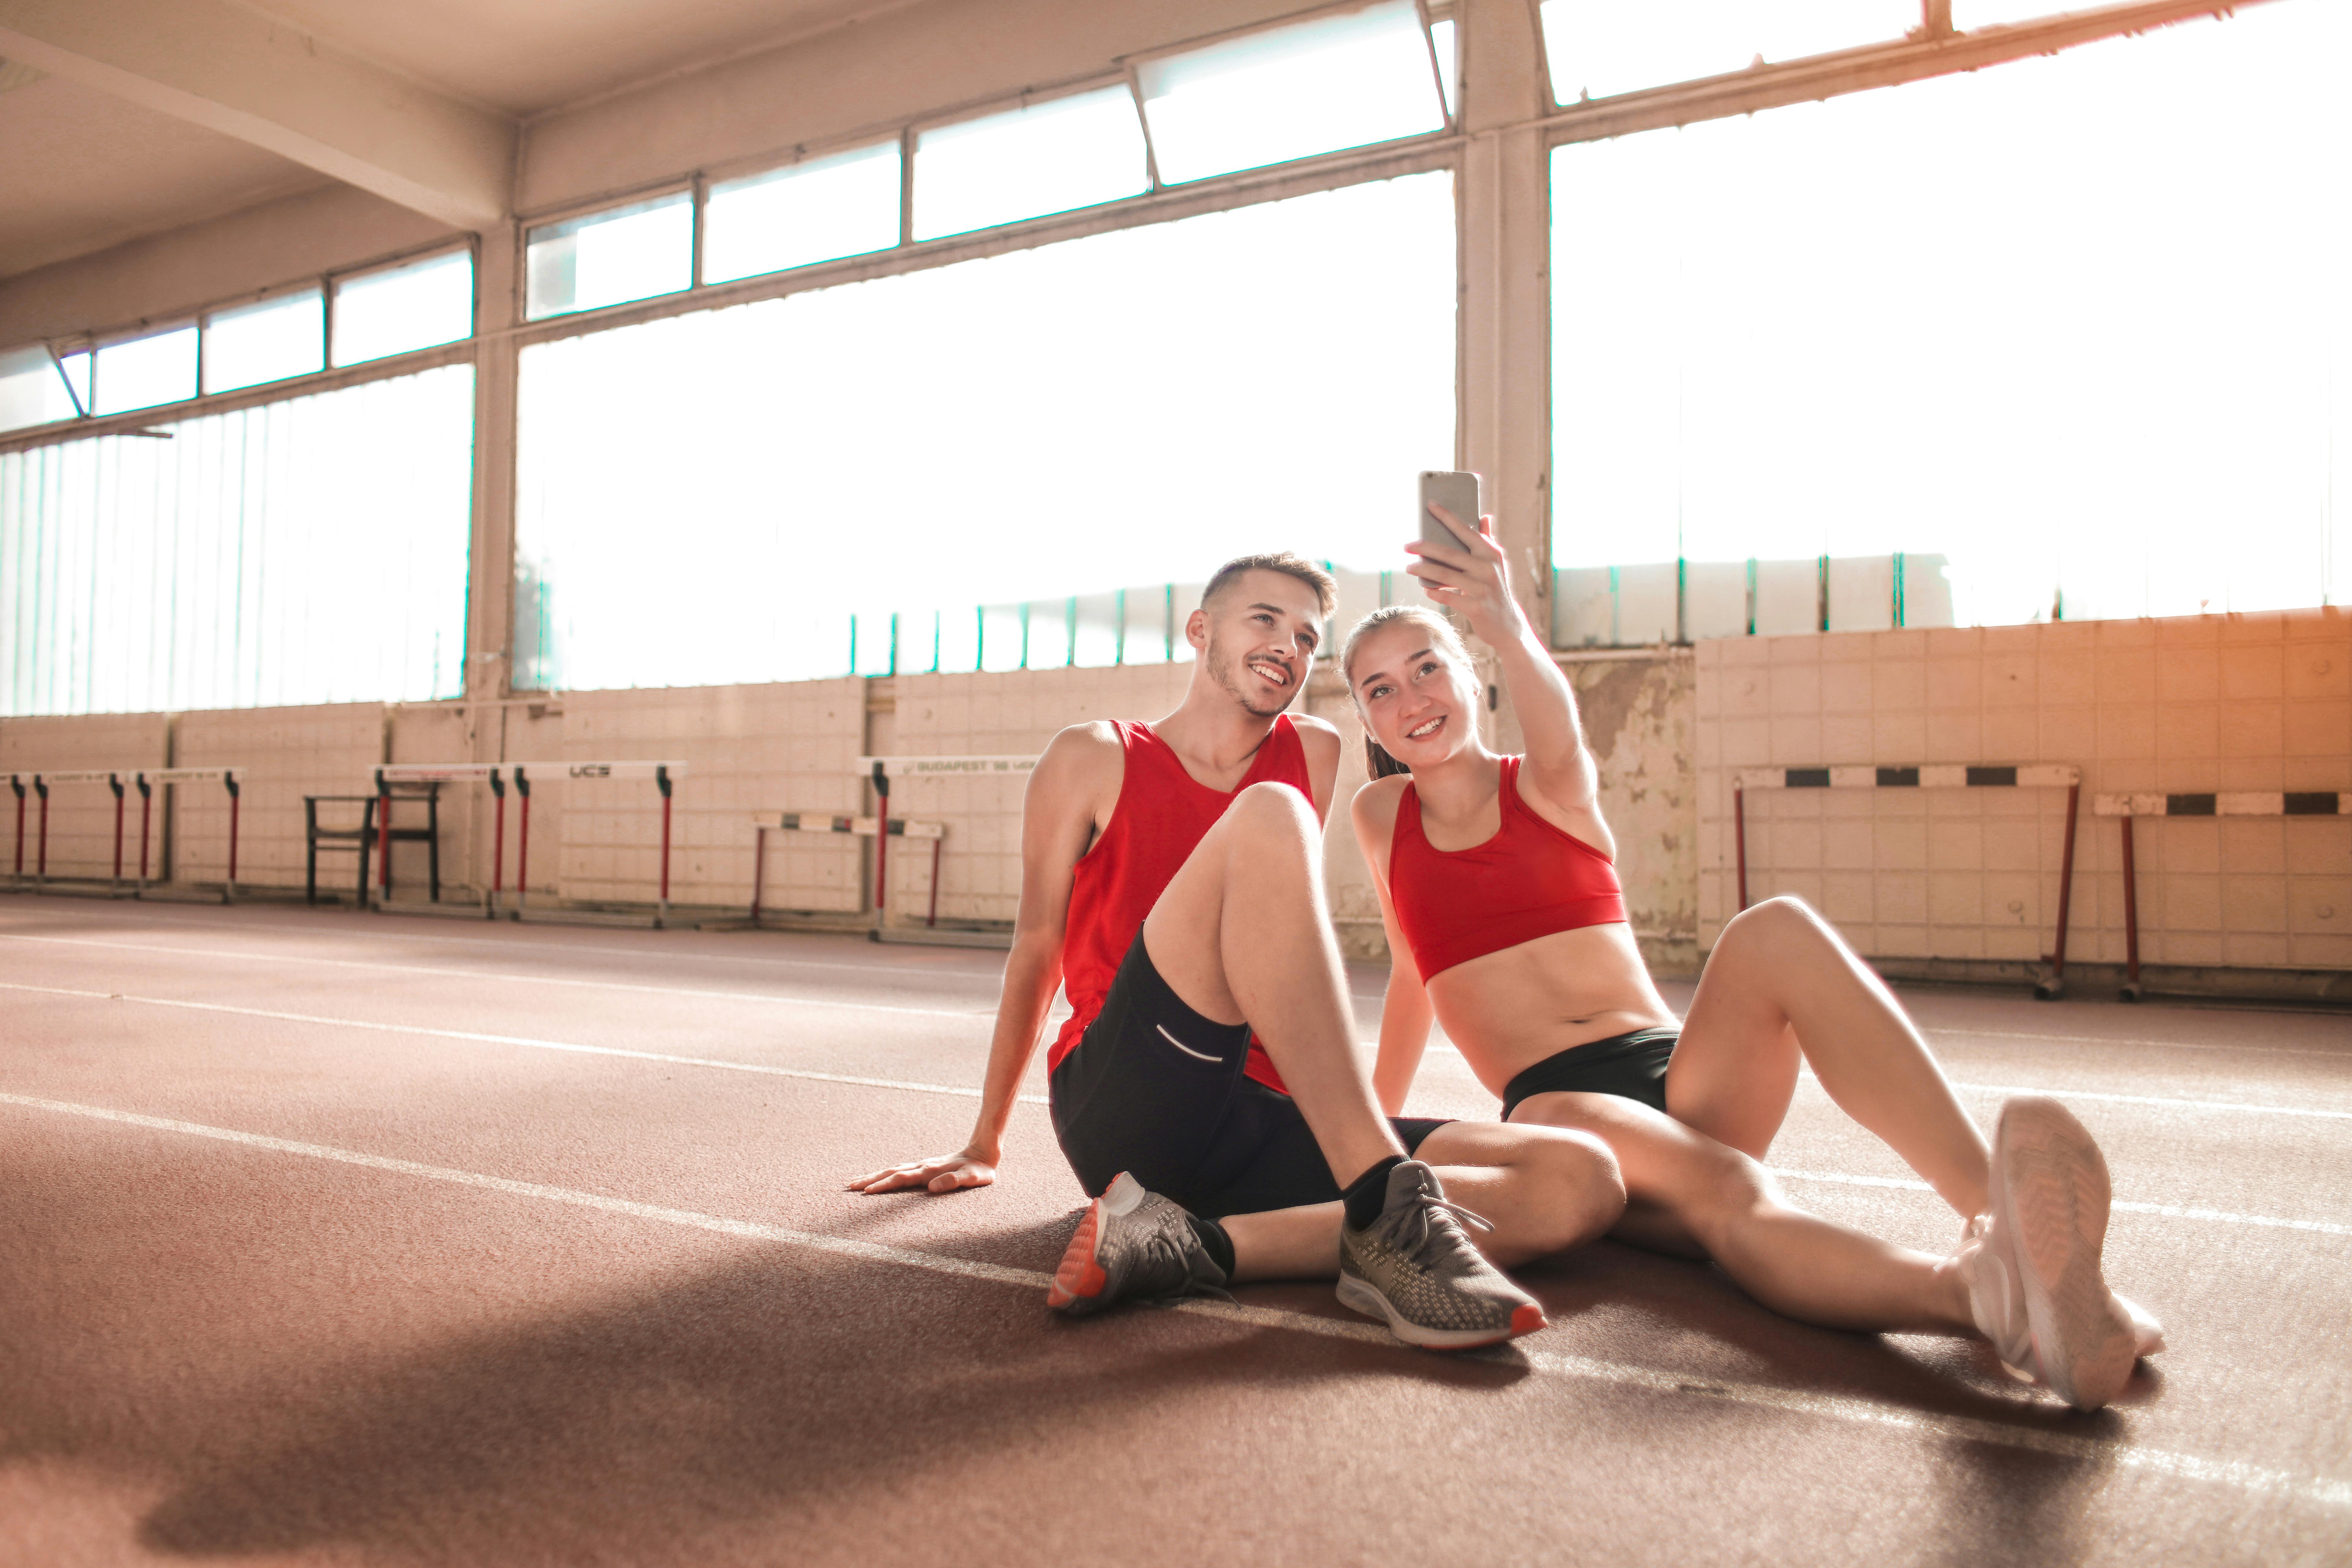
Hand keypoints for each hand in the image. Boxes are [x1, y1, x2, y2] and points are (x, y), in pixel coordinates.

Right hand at [846, 1146, 997, 1194]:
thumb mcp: (972, 1178)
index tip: (867, 1192)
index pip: (902, 1178)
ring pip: (893, 1170)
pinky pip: (900, 1171)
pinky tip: (879, 1179)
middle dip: (870, 1180)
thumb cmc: (978, 1170)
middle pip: (891, 1172)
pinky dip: (886, 1175)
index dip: (884, 1185)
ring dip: (875, 1176)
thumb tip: (931, 1187)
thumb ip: (954, 1181)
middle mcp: (922, 1167)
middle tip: (850, 1186)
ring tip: (857, 1183)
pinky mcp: (924, 1168)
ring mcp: (922, 1166)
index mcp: (929, 1171)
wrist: (983, 1153)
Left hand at [1405, 505, 1520, 646]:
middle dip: (1424, 547)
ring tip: (1409, 567)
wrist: (1507, 624)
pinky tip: (1426, 589)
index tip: (1430, 504)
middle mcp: (1488, 568)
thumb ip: (1487, 540)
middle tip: (1407, 546)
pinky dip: (1434, 592)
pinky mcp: (1476, 607)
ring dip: (1423, 570)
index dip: (1447, 516)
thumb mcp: (1495, 564)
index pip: (1466, 530)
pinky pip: (1448, 597)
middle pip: (1449, 553)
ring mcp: (1482, 588)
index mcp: (1491, 553)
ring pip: (1445, 575)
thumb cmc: (1494, 589)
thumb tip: (1485, 516)